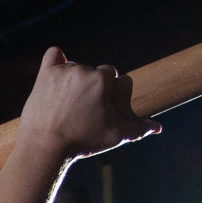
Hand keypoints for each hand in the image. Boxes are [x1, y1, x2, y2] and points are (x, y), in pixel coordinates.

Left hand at [18, 46, 158, 160]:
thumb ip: (138, 128)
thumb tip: (157, 128)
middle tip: (83, 105)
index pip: (110, 73)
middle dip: (90, 84)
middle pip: (91, 70)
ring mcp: (62, 72)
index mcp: (102, 80)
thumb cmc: (82, 141)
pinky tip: (57, 71)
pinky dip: (56, 61)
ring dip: (73, 77)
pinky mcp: (44, 74)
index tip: (100, 101)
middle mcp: (83, 71)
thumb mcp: (115, 136)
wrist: (45, 147)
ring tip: (67, 101)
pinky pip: (53, 54)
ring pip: (74, 66)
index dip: (107, 87)